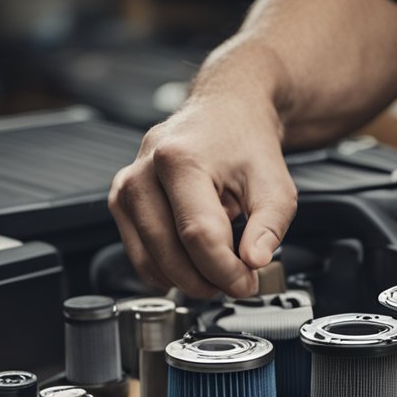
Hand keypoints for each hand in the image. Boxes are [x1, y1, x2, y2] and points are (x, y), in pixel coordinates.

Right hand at [108, 95, 296, 298]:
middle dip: (208, 280)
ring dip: (188, 280)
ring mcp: (127, 187)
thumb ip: (269, 225)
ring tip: (219, 271)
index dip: (225, 271)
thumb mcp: (275, 184)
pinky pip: (139, 255)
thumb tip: (255, 262)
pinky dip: (168, 270)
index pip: (199, 236)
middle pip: (170, 252)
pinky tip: (194, 262)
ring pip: (150, 260)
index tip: (247, 283)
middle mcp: (143, 171)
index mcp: (180, 160)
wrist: (225, 112)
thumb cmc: (246, 143)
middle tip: (238, 283)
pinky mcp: (121, 201)